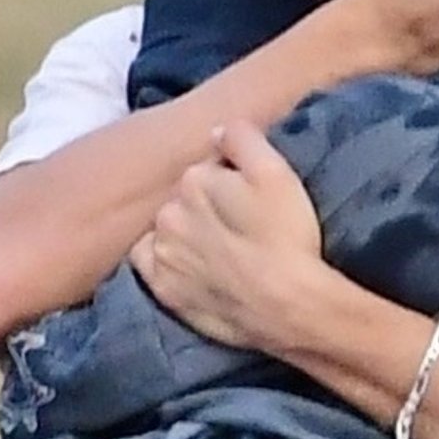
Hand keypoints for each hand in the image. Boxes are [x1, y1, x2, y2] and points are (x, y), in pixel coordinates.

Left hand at [130, 121, 325, 352]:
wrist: (288, 306)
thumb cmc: (287, 236)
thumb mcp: (277, 172)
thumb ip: (242, 138)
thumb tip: (216, 131)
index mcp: (194, 179)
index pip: (209, 166)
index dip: (234, 178)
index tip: (254, 196)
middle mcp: (168, 214)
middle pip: (187, 197)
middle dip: (208, 203)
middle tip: (242, 223)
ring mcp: (163, 254)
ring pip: (169, 228)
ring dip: (187, 231)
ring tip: (223, 247)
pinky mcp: (164, 290)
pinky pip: (151, 262)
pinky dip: (165, 258)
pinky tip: (192, 264)